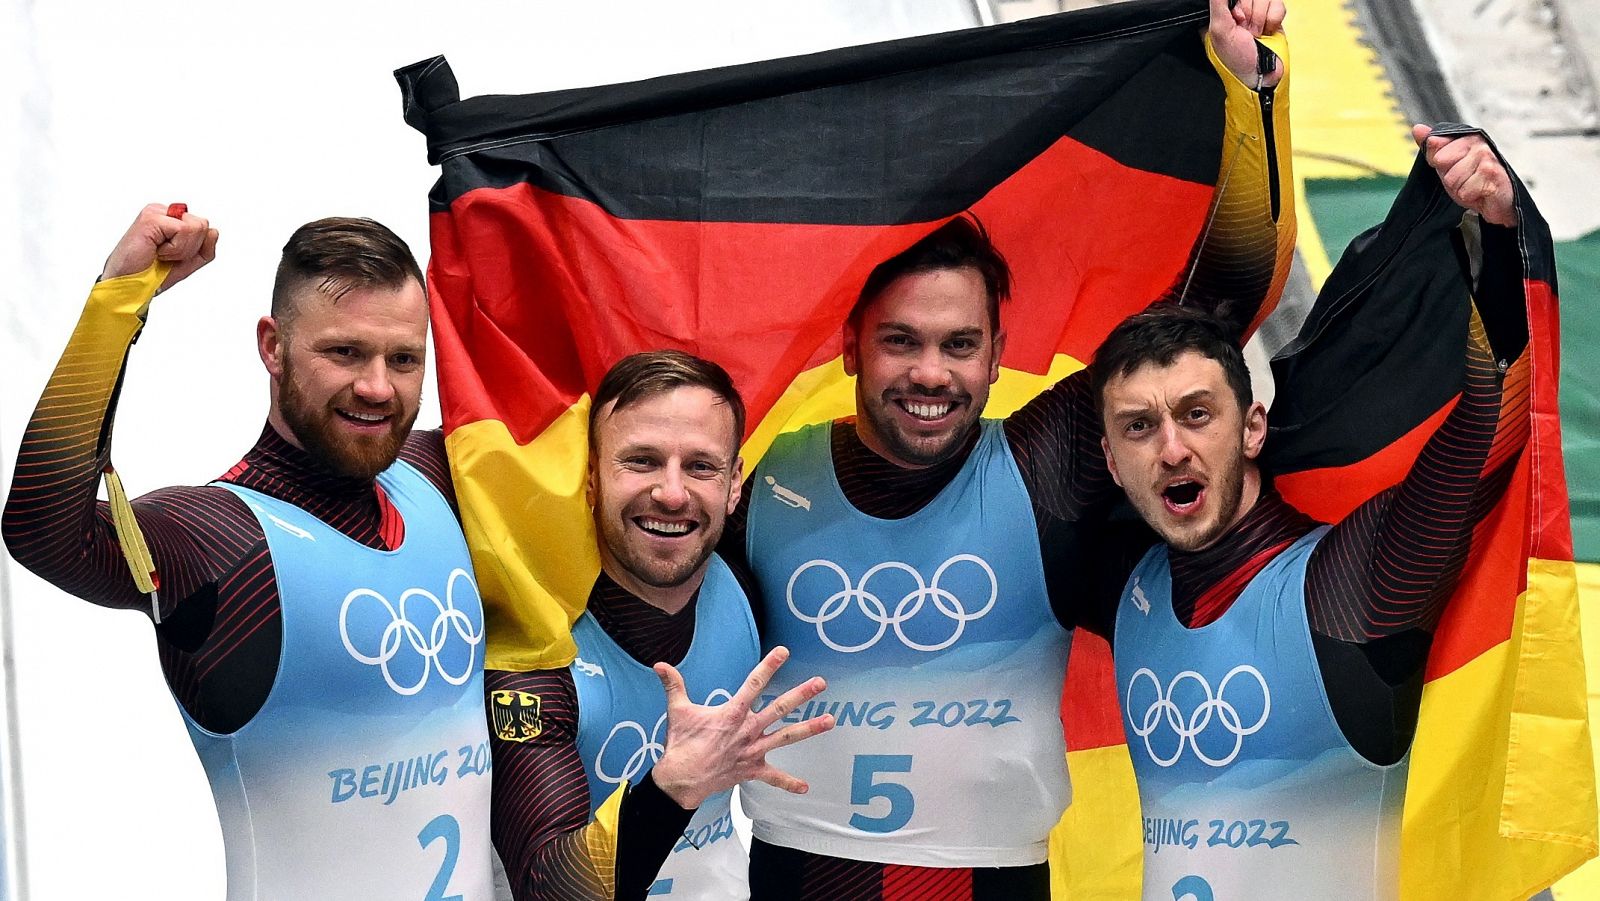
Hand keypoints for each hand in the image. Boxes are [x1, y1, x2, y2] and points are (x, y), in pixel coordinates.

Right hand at [100, 203, 218, 292]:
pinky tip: (157, 251)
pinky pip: (183, 230)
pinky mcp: (151, 218)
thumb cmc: (153, 273)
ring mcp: (156, 212)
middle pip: (203, 225)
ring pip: (197, 226)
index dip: (196, 248)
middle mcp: (164, 212)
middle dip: (190, 248)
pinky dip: (175, 249)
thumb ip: (206, 248)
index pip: (204, 227)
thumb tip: (214, 231)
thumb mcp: (189, 262)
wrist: (130, 286)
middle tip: (167, 256)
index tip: (174, 257)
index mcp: (172, 219)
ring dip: (182, 249)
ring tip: (161, 254)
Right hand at [649, 646, 833, 809]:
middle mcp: (747, 730)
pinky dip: (788, 783)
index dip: (769, 666)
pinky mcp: (751, 769)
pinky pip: (773, 777)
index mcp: (732, 713)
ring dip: (809, 729)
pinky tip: (805, 787)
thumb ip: (673, 685)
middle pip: (779, 708)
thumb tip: (659, 664)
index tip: (784, 651)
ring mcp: (752, 750)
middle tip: (820, 684)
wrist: (680, 779)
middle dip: (801, 695)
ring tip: (830, 721)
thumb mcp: (678, 710)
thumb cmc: (680, 744)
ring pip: (786, 737)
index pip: (754, 684)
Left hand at [1210, 0, 1285, 88]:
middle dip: (1250, 13)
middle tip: (1245, 31)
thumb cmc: (1236, 59)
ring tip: (1255, 34)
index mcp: (1223, 11)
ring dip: (1261, 18)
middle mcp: (1240, 9)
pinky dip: (1273, 19)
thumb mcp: (1220, 30)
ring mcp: (1258, 12)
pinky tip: (1267, 31)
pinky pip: (1279, 5)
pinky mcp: (1274, 16)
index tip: (1236, 18)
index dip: (1237, 4)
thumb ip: (1218, 3)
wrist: (1261, 75)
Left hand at [1412, 125, 1516, 227]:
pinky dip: (1469, 196)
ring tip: (1472, 187)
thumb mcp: (1448, 163)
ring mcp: (1488, 159)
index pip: (1435, 147)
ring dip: (1460, 188)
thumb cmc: (1474, 181)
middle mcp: (1479, 145)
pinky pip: (1464, 191)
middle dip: (1449, 177)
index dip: (1440, 163)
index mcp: (1468, 137)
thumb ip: (1433, 147)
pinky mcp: (1493, 176)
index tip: (1454, 167)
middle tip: (1465, 179)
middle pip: (1442, 162)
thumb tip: (1417, 129)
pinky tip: (1480, 192)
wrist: (1497, 202)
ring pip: (1452, 179)